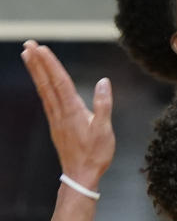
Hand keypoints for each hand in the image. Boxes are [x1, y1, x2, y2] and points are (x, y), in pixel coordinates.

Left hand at [21, 41, 114, 190]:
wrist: (80, 175)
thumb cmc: (95, 154)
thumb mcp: (105, 130)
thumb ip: (103, 105)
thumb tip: (104, 82)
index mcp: (73, 110)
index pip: (60, 81)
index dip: (50, 64)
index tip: (41, 48)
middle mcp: (60, 112)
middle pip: (46, 82)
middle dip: (37, 62)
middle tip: (28, 44)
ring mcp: (55, 118)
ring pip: (43, 89)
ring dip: (36, 71)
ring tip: (28, 56)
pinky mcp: (56, 124)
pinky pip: (45, 99)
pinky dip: (41, 85)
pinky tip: (40, 80)